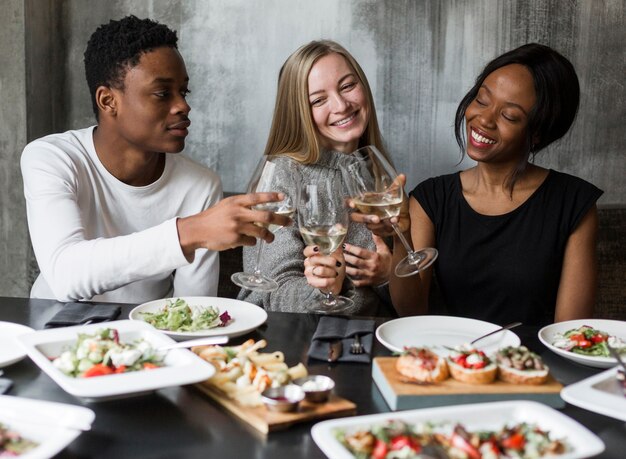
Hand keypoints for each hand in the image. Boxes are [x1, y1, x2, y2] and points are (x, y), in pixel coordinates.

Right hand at [177, 192, 292, 255]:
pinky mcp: (235, 239)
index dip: (271, 197)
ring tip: (270, 238)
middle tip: (289, 222)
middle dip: (281, 219)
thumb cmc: (213, 217)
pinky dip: (252, 242)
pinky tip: (247, 241)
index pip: (257, 197)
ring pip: (261, 231)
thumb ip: (242, 206)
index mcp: (236, 202)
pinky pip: (251, 241)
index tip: (283, 197)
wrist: (197, 229)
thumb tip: (261, 209)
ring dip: (269, 236)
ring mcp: (237, 226)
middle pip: (266, 216)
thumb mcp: (227, 205)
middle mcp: (238, 212)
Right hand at [303, 246, 345, 295]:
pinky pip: (323, 281)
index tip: (318, 249)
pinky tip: (333, 280)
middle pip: (316, 259)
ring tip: (335, 273)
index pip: (307, 251)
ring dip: (332, 272)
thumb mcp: (338, 255)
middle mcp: (308, 263)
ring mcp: (309, 273)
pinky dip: (331, 280)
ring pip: (320, 270)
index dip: (311, 249)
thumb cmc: (336, 267)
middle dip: (330, 261)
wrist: (337, 281)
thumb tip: (339, 229)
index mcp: (312, 255)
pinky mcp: (312, 282)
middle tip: (337, 263)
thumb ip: (336, 245)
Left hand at [343, 235, 391, 286]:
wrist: (393, 274)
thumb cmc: (388, 260)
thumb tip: (373, 231)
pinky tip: (346, 277)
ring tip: (340, 265)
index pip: (361, 252)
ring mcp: (369, 275)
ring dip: (347, 269)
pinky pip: (359, 283)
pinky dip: (352, 281)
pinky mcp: (369, 282)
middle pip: (356, 262)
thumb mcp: (384, 249)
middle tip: (339, 254)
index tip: (345, 246)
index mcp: (375, 257)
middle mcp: (371, 266)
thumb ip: (378, 240)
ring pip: (355, 272)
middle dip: (347, 258)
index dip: (352, 249)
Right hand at [348, 174, 409, 235]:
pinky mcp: (376, 231)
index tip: (352, 204)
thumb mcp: (396, 194)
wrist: (405, 218)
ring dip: (381, 223)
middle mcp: (365, 213)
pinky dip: (387, 227)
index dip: (350, 203)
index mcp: (366, 202)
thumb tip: (402, 176)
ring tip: (392, 219)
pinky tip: (394, 222)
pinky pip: (378, 232)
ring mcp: (370, 223)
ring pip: (369, 225)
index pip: (352, 202)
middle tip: (376, 218)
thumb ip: (396, 186)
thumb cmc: (396, 204)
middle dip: (365, 218)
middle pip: (355, 217)